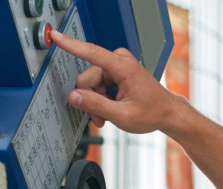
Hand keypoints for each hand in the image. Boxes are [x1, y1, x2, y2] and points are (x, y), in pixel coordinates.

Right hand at [49, 30, 183, 133]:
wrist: (166, 113)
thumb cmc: (152, 113)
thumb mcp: (122, 115)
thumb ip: (95, 105)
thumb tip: (73, 96)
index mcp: (123, 67)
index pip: (91, 52)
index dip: (70, 45)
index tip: (55, 36)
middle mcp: (119, 61)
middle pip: (87, 79)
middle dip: (90, 100)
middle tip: (100, 117)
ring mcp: (117, 66)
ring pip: (90, 84)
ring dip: (96, 102)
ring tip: (107, 116)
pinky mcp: (115, 71)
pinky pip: (97, 85)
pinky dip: (101, 99)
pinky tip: (110, 109)